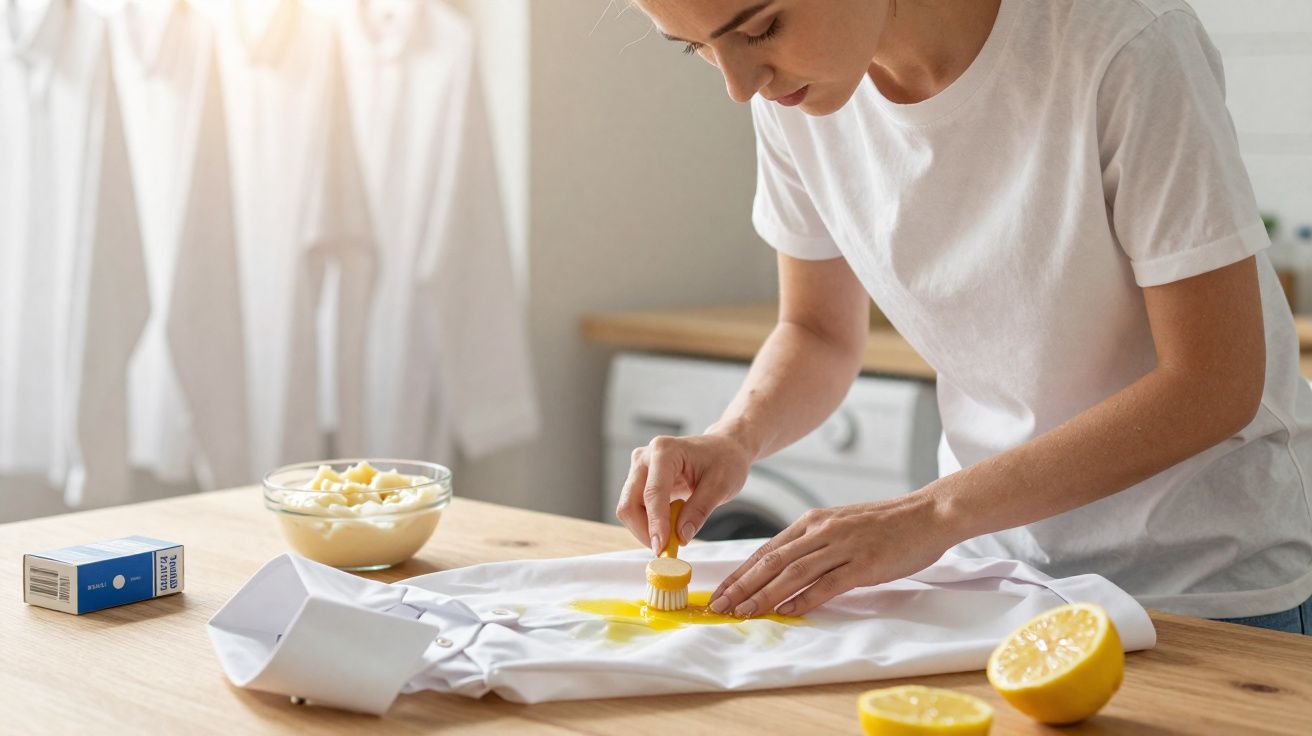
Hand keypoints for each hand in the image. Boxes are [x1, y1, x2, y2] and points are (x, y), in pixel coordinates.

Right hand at [615, 431, 753, 554]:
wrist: (723, 449)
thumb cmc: (724, 460)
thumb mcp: (720, 486)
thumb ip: (699, 510)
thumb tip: (681, 536)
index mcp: (664, 451)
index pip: (653, 492)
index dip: (655, 523)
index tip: (661, 547)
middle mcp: (645, 457)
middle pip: (630, 503)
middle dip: (645, 530)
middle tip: (666, 550)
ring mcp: (639, 469)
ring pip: (629, 509)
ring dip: (646, 529)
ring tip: (674, 535)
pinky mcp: (640, 481)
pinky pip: (636, 509)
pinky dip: (649, 524)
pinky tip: (669, 526)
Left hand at [708, 493, 954, 616]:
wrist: (927, 514)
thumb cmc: (885, 524)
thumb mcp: (841, 525)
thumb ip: (813, 544)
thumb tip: (785, 568)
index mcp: (813, 522)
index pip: (766, 550)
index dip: (741, 572)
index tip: (721, 591)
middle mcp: (822, 531)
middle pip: (772, 561)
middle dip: (742, 586)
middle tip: (720, 606)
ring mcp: (843, 546)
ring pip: (793, 573)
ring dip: (765, 595)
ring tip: (744, 612)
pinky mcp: (864, 563)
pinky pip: (828, 583)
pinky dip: (805, 598)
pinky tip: (787, 611)